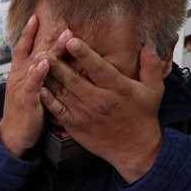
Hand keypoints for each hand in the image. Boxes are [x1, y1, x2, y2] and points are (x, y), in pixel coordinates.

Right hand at [0, 14, 70, 156]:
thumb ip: (38, 76)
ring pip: (37, 63)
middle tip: (63, 20)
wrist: (12, 135)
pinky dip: (39, 72)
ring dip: (50, 48)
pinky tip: (45, 62)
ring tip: (63, 34)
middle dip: (49, 34)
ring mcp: (22, 86)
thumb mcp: (30, 91)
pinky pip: (33, 83)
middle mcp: (19, 76)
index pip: (23, 48)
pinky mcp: (27, 99)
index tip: (36, 16)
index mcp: (19, 74)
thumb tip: (49, 63)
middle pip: (35, 50)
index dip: (29, 32)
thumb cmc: (24, 114)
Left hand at [40, 37, 165, 182]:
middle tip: (44, 48)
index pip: (98, 68)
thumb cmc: (143, 118)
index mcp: (118, 89)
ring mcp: (85, 114)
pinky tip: (38, 88)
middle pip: (74, 79)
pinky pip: (58, 110)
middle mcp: (100, 101)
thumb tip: (149, 45)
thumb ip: (151, 67)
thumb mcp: (154, 91)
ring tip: (35, 63)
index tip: (71, 40)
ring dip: (48, 78)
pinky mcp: (75, 126)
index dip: (84, 54)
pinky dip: (47, 99)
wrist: (134, 149)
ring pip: (63, 92)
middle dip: (57, 63)